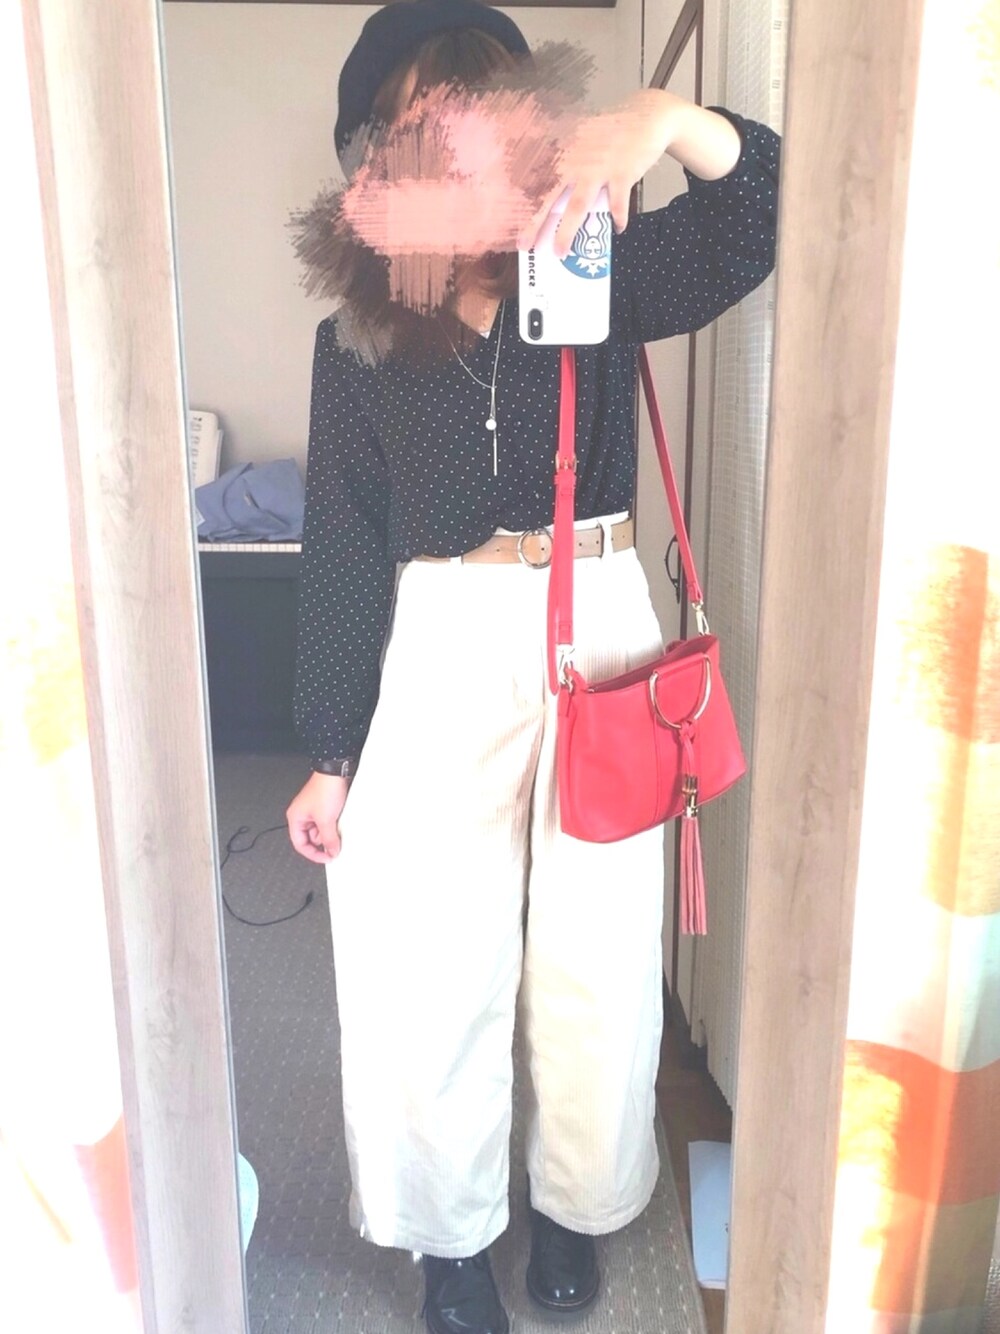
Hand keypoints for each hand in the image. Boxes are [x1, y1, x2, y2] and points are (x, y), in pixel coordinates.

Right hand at [286, 772, 349, 863]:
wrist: (336, 772)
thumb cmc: (325, 789)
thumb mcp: (326, 820)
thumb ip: (329, 839)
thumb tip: (332, 851)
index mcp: (295, 818)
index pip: (300, 844)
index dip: (313, 854)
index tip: (326, 858)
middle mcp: (302, 815)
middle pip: (311, 838)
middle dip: (323, 842)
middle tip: (335, 845)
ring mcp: (313, 811)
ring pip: (320, 831)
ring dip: (330, 833)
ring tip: (337, 828)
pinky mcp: (323, 807)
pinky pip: (327, 823)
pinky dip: (333, 826)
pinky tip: (340, 822)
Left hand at [517, 90, 679, 256]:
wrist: (647, 115)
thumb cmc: (611, 134)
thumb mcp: (582, 138)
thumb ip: (566, 160)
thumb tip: (553, 190)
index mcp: (564, 152)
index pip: (537, 180)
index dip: (523, 202)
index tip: (512, 217)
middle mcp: (576, 160)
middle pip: (549, 196)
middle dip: (535, 222)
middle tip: (524, 245)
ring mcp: (598, 168)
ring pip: (578, 206)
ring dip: (567, 231)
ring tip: (561, 252)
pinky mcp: (622, 173)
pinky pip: (617, 204)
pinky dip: (617, 219)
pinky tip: (618, 229)